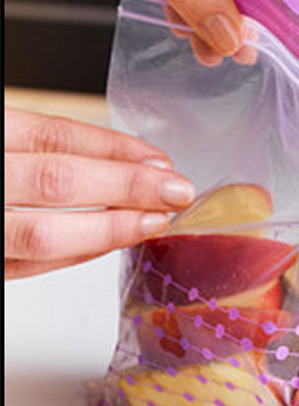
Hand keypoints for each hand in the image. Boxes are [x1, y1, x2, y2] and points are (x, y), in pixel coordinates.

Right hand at [5, 107, 195, 279]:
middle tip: (175, 193)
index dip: (115, 149)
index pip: (54, 137)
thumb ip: (42, 148)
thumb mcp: (4, 138)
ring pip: (43, 235)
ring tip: (154, 221)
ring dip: (110, 229)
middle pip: (57, 182)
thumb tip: (124, 162)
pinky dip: (77, 254)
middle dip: (128, 188)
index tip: (160, 161)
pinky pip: (28, 267)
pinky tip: (113, 242)